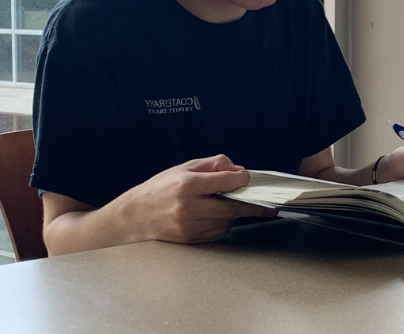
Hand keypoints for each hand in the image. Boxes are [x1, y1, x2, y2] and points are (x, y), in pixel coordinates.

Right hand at [128, 154, 275, 244]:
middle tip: (267, 205)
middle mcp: (189, 207)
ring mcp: (190, 226)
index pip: (226, 182)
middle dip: (251, 205)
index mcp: (187, 185)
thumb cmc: (161, 188)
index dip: (242, 179)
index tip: (247, 179)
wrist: (136, 215)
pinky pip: (218, 232)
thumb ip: (214, 165)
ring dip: (233, 213)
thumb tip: (239, 171)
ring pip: (227, 221)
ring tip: (222, 204)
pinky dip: (222, 224)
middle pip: (232, 207)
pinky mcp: (191, 239)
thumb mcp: (185, 168)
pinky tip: (212, 216)